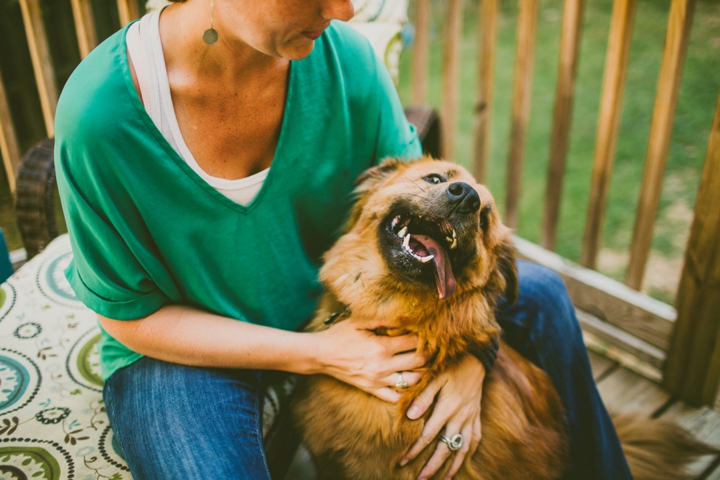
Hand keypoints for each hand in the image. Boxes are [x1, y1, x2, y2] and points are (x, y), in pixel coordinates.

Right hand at [315, 316, 429, 402]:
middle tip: (433, 348)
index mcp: (381, 347)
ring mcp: (378, 380)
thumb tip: (404, 316)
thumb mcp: (359, 321)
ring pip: (411, 381)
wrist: (321, 355)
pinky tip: (407, 381)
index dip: (424, 336)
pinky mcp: (372, 389)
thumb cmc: (340, 335)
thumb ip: (383, 319)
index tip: (428, 332)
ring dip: (422, 373)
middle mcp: (383, 366)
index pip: (413, 342)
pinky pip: (395, 397)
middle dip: (429, 354)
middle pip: (418, 362)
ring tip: (424, 364)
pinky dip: (405, 391)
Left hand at [400, 356, 484, 479]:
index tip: (403, 462)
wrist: (476, 358)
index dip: (415, 451)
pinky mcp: (477, 415)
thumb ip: (423, 397)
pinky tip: (463, 460)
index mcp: (447, 408)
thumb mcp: (435, 377)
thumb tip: (411, 416)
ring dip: (453, 466)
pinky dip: (469, 452)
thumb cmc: (451, 365)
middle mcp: (460, 417)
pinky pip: (475, 438)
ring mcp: (471, 418)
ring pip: (463, 448)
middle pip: (446, 449)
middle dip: (433, 467)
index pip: (428, 436)